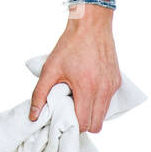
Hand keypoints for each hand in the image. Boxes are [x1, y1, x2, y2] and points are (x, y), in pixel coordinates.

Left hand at [28, 9, 121, 132]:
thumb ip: (39, 94)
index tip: (63, 118)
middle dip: (82, 123)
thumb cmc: (69, 45)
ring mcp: (112, 86)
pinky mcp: (117, 81)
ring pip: (104, 115)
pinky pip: (109, 102)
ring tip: (77, 100)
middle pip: (96, 125)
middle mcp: (103, 90)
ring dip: (91, 113)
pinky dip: (98, 102)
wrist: (90, 26)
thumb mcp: (50, 69)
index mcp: (87, 88)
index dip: (72, 125)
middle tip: (70, 112)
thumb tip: (33, 115)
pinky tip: (87, 90)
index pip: (84, 124)